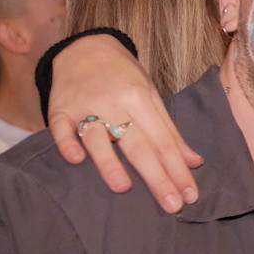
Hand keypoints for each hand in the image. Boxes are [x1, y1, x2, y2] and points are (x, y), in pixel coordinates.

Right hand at [46, 35, 202, 213]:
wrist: (84, 47)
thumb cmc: (123, 77)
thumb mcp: (151, 96)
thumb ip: (170, 131)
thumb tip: (194, 162)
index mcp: (141, 98)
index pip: (164, 141)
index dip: (178, 170)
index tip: (190, 196)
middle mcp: (114, 103)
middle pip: (138, 145)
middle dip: (157, 177)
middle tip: (172, 205)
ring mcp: (85, 106)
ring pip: (98, 137)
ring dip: (109, 162)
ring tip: (123, 188)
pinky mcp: (59, 109)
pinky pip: (61, 128)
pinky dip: (66, 143)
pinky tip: (75, 160)